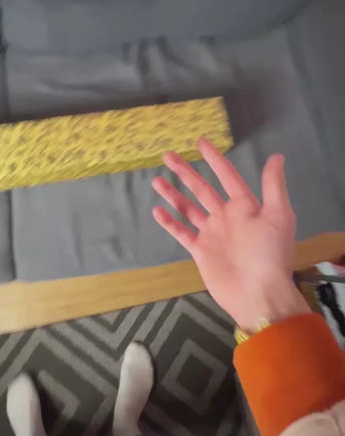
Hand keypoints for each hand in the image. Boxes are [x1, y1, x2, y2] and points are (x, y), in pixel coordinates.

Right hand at [152, 139, 309, 332]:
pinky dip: (169, 222)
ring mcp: (211, 234)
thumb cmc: (269, 253)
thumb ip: (273, 185)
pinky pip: (182, 232)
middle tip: (168, 155)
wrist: (258, 293)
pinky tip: (156, 209)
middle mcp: (226, 216)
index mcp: (245, 206)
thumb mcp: (278, 215)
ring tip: (156, 179)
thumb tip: (276, 155)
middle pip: (202, 188)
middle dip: (186, 172)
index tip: (200, 142)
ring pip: (188, 207)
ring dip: (173, 194)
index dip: (214, 159)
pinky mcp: (201, 251)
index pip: (227, 176)